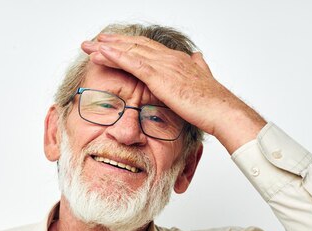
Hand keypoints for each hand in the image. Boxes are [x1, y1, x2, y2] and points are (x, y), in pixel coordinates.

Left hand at [81, 33, 265, 151]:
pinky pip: (132, 63)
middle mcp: (169, 58)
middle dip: (113, 42)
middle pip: (135, 45)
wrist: (221, 110)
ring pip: (129, 51)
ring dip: (107, 46)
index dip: (130, 44)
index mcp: (178, 60)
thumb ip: (198, 68)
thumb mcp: (204, 80)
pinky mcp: (159, 77)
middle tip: (95, 40)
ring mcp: (163, 66)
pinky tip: (100, 52)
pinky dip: (114, 56)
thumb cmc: (213, 102)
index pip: (148, 48)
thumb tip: (197, 58)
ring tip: (89, 44)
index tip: (114, 43)